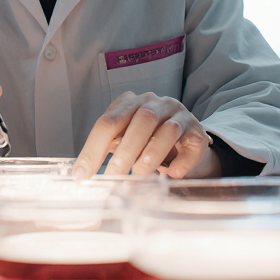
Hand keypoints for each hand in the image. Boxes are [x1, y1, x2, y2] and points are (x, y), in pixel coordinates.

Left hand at [72, 92, 215, 178]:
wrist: (183, 138)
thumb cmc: (146, 139)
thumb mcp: (124, 138)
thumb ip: (107, 149)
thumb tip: (82, 174)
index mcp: (130, 103)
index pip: (108, 122)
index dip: (93, 149)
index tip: (82, 175)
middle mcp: (155, 103)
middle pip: (140, 122)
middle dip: (124, 152)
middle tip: (114, 176)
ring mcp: (179, 114)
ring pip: (167, 130)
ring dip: (151, 155)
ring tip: (140, 175)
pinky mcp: (197, 131)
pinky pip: (191, 144)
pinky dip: (181, 162)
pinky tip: (172, 174)